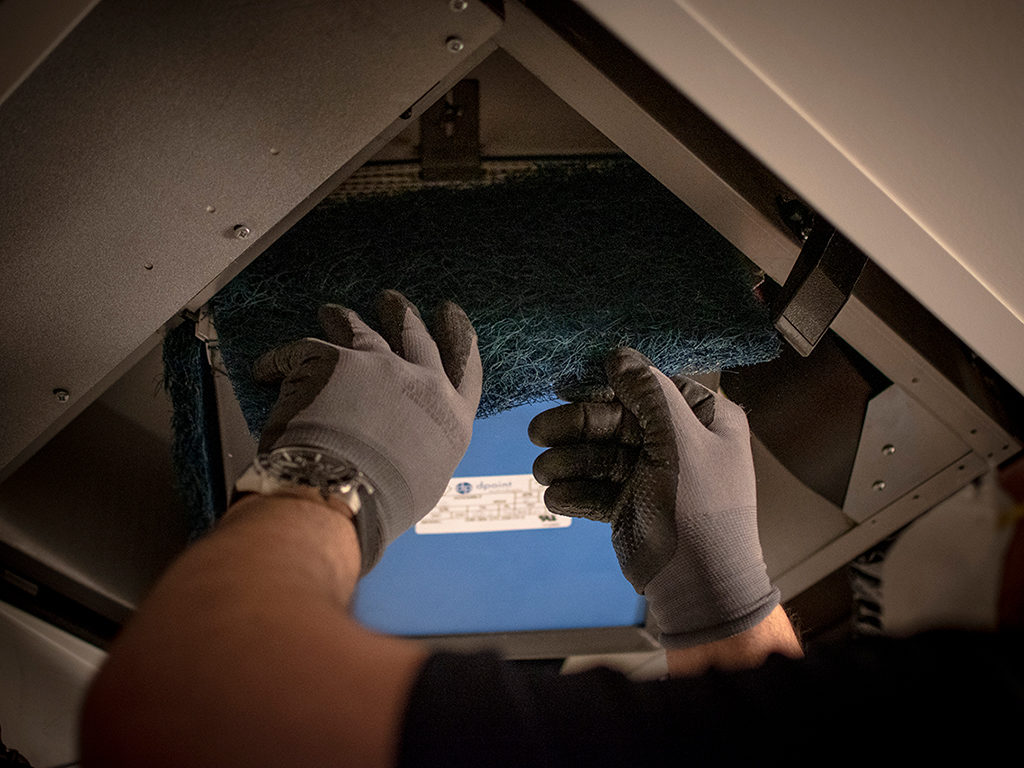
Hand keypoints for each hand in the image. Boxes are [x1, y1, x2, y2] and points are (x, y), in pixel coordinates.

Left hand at [253, 290, 481, 574]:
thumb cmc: (387, 501)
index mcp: (451, 414)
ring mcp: (377, 365)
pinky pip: (302, 351)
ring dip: (346, 319)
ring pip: (360, 330)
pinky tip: (267, 367)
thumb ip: (423, 449)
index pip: (464, 364)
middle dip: (403, 314)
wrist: (345, 488)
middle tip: (392, 301)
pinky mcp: (330, 361)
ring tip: (332, 312)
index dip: (458, 334)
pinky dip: (282, 360)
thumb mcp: (427, 479)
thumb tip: (407, 447)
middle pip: (414, 334)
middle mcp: (420, 381)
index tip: (450, 313)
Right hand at [528, 347, 777, 647]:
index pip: (647, 387)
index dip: (605, 384)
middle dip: (575, 428)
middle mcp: (679, 442)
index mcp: (703, 418)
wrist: (700, 589)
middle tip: (538, 432)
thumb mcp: (678, 442)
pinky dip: (575, 492)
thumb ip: (647, 393)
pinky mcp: (631, 505)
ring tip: (543, 472)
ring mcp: (653, 475)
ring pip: (600, 454)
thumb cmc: (700, 510)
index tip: (565, 385)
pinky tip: (556, 497)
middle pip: (615, 420)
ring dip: (568, 462)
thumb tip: (618, 354)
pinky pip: (597, 488)